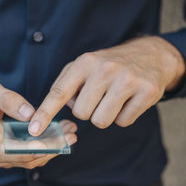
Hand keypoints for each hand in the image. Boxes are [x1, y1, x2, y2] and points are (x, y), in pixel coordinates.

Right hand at [0, 81, 77, 168]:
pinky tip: (58, 136)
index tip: (55, 142)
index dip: (35, 150)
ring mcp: (2, 158)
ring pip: (31, 160)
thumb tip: (29, 113)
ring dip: (52, 149)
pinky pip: (28, 157)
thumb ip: (8, 100)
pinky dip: (45, 148)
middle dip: (52, 148)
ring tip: (70, 133)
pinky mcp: (8, 156)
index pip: (14, 152)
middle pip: (28, 158)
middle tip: (72, 134)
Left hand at [28, 36, 185, 135]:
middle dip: (88, 111)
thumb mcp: (84, 66)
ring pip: (101, 121)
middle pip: (82, 114)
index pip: (59, 92)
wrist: (151, 55)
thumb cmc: (109, 66)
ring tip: (113, 99)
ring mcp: (127, 80)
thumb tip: (52, 112)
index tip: (34, 130)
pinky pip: (123, 122)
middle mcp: (105, 69)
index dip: (45, 113)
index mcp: (85, 62)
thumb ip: (65, 86)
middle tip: (99, 96)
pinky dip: (123, 117)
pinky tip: (128, 101)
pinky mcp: (146, 92)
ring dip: (104, 116)